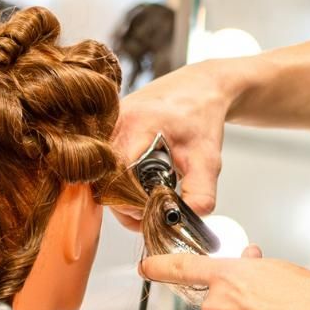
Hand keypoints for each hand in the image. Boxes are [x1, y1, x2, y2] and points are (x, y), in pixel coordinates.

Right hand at [112, 60, 237, 224]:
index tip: (153, 210)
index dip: (132, 203)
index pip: (116, 179)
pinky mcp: (107, 127)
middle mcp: (114, 121)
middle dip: (127, 202)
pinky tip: (140, 180)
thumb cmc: (203, 115)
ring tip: (149, 192)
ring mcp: (107, 122)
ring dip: (123, 191)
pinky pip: (104, 162)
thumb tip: (184, 222)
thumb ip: (200, 194)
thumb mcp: (208, 159)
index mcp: (136, 125)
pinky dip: (120, 178)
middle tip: (152, 208)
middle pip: (104, 180)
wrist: (201, 87)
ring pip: (101, 174)